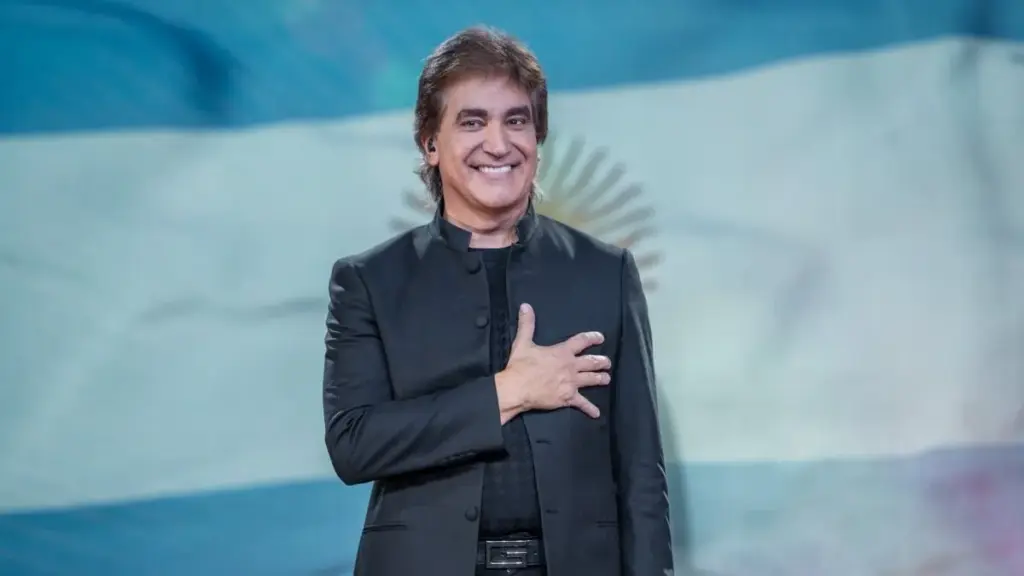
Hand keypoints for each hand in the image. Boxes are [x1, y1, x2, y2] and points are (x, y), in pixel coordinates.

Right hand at [495, 303, 610, 421]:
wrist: (518, 388)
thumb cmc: (520, 366)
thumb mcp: (523, 342)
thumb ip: (527, 324)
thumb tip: (525, 306)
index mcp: (562, 352)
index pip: (581, 341)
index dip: (592, 338)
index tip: (601, 337)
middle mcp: (570, 366)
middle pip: (591, 362)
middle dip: (601, 361)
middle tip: (607, 362)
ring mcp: (571, 383)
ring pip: (591, 380)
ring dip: (600, 378)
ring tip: (607, 378)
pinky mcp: (568, 398)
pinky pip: (582, 403)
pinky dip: (590, 409)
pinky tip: (597, 413)